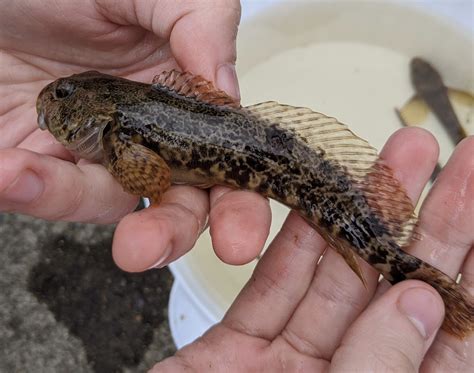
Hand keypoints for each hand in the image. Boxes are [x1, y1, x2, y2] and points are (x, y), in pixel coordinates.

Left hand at [0, 0, 271, 269]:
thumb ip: (200, 21)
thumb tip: (228, 90)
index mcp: (184, 94)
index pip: (225, 161)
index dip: (239, 204)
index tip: (240, 238)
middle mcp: (149, 131)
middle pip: (177, 203)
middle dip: (169, 234)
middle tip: (145, 250)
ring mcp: (97, 150)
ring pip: (107, 203)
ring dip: (69, 200)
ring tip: (21, 175)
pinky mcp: (46, 161)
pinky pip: (47, 190)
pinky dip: (29, 185)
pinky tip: (9, 168)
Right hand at [152, 129, 472, 371]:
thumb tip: (420, 304)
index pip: (454, 334)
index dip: (471, 263)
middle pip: (399, 290)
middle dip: (428, 218)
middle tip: (450, 157)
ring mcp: (290, 365)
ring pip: (336, 277)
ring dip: (363, 215)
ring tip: (395, 159)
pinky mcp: (238, 349)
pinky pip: (272, 288)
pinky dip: (294, 245)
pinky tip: (320, 202)